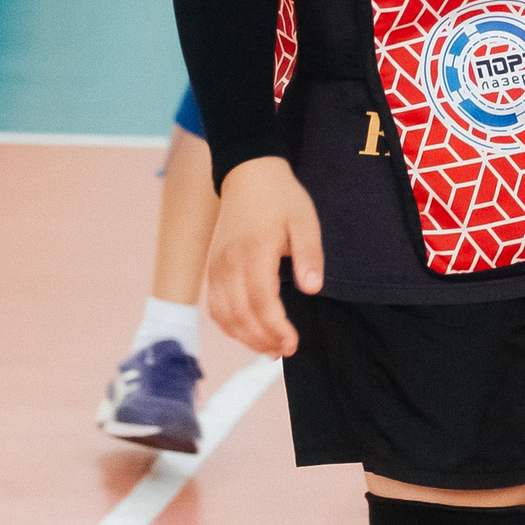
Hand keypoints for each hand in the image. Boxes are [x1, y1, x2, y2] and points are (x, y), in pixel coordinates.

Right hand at [206, 156, 322, 356]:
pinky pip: (215, 307)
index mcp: (254, 250)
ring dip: (245, 338)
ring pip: (224, 315)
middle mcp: (229, 262)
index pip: (261, 301)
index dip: (275, 328)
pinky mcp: (212, 269)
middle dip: (262, 339)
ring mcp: (216, 267)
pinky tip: (248, 333)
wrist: (248, 174)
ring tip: (269, 348)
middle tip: (285, 350)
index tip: (293, 343)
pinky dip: (229, 326)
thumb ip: (309, 254)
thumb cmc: (280, 198)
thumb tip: (312, 288)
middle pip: (240, 314)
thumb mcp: (305, 220)